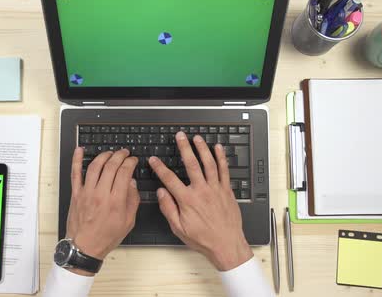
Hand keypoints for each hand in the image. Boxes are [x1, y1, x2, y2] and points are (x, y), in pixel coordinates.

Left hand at [66, 148, 139, 274]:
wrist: (84, 247)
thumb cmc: (106, 237)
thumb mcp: (128, 222)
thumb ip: (132, 200)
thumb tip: (132, 183)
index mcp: (116, 201)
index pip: (124, 173)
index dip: (130, 162)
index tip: (133, 160)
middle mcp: (100, 194)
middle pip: (111, 166)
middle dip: (120, 155)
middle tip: (124, 153)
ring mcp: (86, 192)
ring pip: (95, 166)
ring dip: (104, 155)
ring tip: (110, 153)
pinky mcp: (76, 194)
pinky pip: (75, 173)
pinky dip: (76, 160)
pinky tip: (79, 150)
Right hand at [149, 132, 252, 270]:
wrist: (226, 245)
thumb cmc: (203, 239)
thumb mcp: (179, 228)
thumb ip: (168, 209)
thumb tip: (161, 193)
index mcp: (187, 200)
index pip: (169, 179)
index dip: (160, 167)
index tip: (154, 159)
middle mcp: (202, 191)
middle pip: (191, 164)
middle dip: (184, 148)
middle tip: (180, 136)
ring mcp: (216, 189)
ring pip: (209, 163)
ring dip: (202, 148)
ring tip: (197, 138)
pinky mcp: (227, 190)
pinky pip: (224, 170)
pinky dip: (221, 158)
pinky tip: (218, 148)